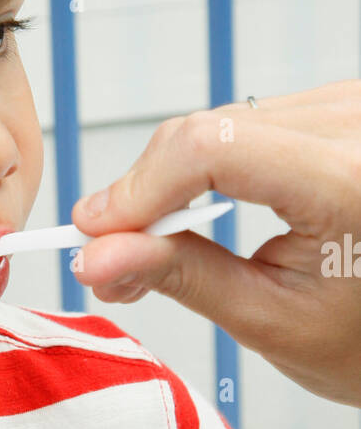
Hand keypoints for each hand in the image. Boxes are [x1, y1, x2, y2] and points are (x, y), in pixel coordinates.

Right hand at [70, 81, 360, 406]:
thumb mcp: (270, 321)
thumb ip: (180, 277)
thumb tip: (95, 256)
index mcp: (353, 182)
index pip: (215, 148)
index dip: (139, 188)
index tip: (95, 234)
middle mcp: (358, 126)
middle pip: (209, 129)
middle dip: (145, 192)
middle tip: (113, 258)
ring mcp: (353, 107)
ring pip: (221, 120)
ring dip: (172, 179)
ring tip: (158, 244)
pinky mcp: (343, 107)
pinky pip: (248, 119)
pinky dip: (208, 166)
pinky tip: (199, 210)